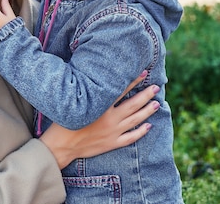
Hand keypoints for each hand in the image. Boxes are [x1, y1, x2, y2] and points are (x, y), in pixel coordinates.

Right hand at [39, 71, 159, 167]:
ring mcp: (112, 132)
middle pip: (133, 105)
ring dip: (147, 111)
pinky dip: (140, 132)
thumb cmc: (64, 122)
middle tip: (156, 87)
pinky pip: (130, 138)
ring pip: (135, 120)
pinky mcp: (112, 143)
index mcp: (100, 107)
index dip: (133, 81)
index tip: (143, 73)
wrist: (61, 145)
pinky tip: (148, 126)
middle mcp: (110, 119)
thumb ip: (86, 91)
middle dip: (146, 95)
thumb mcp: (74, 102)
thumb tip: (92, 78)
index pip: (121, 90)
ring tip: (157, 103)